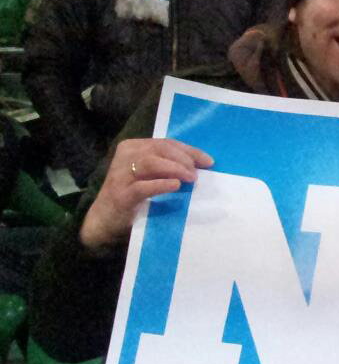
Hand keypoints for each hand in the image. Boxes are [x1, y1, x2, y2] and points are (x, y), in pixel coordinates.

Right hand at [80, 138, 212, 252]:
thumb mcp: (150, 175)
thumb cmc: (133, 195)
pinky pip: (142, 187)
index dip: (189, 151)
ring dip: (175, 169)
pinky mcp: (120, 195)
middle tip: (197, 173)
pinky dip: (161, 184)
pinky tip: (175, 186)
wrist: (106, 220)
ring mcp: (121, 175)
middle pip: (159, 149)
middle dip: (183, 159)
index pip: (165, 143)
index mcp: (133, 147)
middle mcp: (125, 156)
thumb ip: (167, 165)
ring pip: (150, 163)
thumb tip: (200, 165)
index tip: (208, 162)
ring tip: (191, 178)